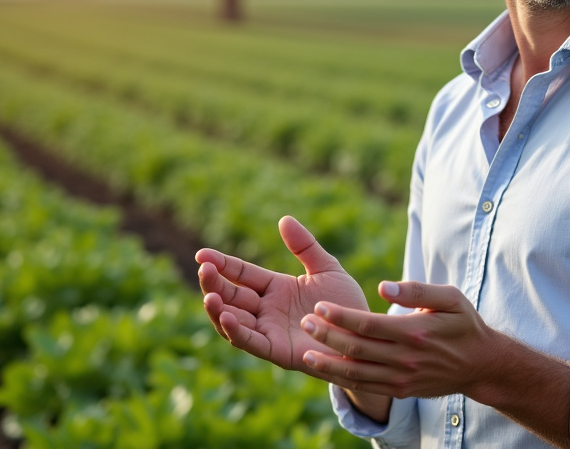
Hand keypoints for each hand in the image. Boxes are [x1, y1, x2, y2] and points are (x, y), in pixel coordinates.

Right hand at [196, 215, 368, 377]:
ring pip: (233, 321)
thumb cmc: (347, 304)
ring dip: (218, 309)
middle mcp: (267, 310)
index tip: (201, 254)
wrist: (368, 334)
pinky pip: (251, 341)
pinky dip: (236, 331)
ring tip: (209, 295)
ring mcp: (270, 331)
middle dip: (214, 283)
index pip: (242, 274)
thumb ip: (305, 246)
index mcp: (276, 288)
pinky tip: (227, 317)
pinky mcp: (277, 351)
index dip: (222, 264)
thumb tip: (284, 219)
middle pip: (231, 296)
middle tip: (204, 269)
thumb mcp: (327, 269)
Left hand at [303, 280, 569, 445]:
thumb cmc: (464, 324)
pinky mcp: (401, 390)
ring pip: (356, 373)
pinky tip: (324, 371)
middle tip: (305, 322)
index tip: (319, 305)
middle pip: (357, 348)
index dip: (340, 316)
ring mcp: (402, 377)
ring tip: (305, 352)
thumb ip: (417, 290)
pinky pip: (365, 387)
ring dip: (328, 363)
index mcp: (415, 331)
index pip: (368, 325)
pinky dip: (341, 380)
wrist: (480, 364)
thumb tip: (385, 286)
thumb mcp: (450, 298)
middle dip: (326, 336)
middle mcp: (406, 358)